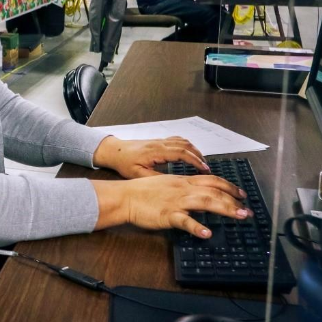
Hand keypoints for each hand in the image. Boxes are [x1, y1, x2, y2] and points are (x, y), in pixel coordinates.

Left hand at [93, 136, 208, 178]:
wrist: (114, 151)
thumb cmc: (124, 163)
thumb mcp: (138, 174)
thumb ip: (155, 177)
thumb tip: (173, 181)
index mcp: (156, 151)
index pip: (181, 153)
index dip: (195, 161)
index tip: (205, 169)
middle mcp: (160, 143)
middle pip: (186, 146)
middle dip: (199, 156)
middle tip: (207, 168)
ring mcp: (160, 140)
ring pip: (183, 141)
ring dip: (194, 150)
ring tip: (201, 162)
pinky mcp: (158, 141)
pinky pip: (177, 140)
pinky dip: (187, 145)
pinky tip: (190, 153)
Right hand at [93, 174, 249, 237]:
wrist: (126, 196)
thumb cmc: (143, 192)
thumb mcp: (167, 184)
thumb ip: (184, 188)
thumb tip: (199, 193)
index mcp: (184, 182)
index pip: (212, 181)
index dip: (230, 187)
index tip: (242, 194)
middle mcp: (184, 189)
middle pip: (214, 191)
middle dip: (234, 200)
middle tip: (248, 210)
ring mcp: (177, 202)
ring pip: (205, 202)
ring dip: (225, 209)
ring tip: (239, 216)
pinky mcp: (168, 215)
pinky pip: (185, 221)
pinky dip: (197, 227)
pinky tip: (207, 234)